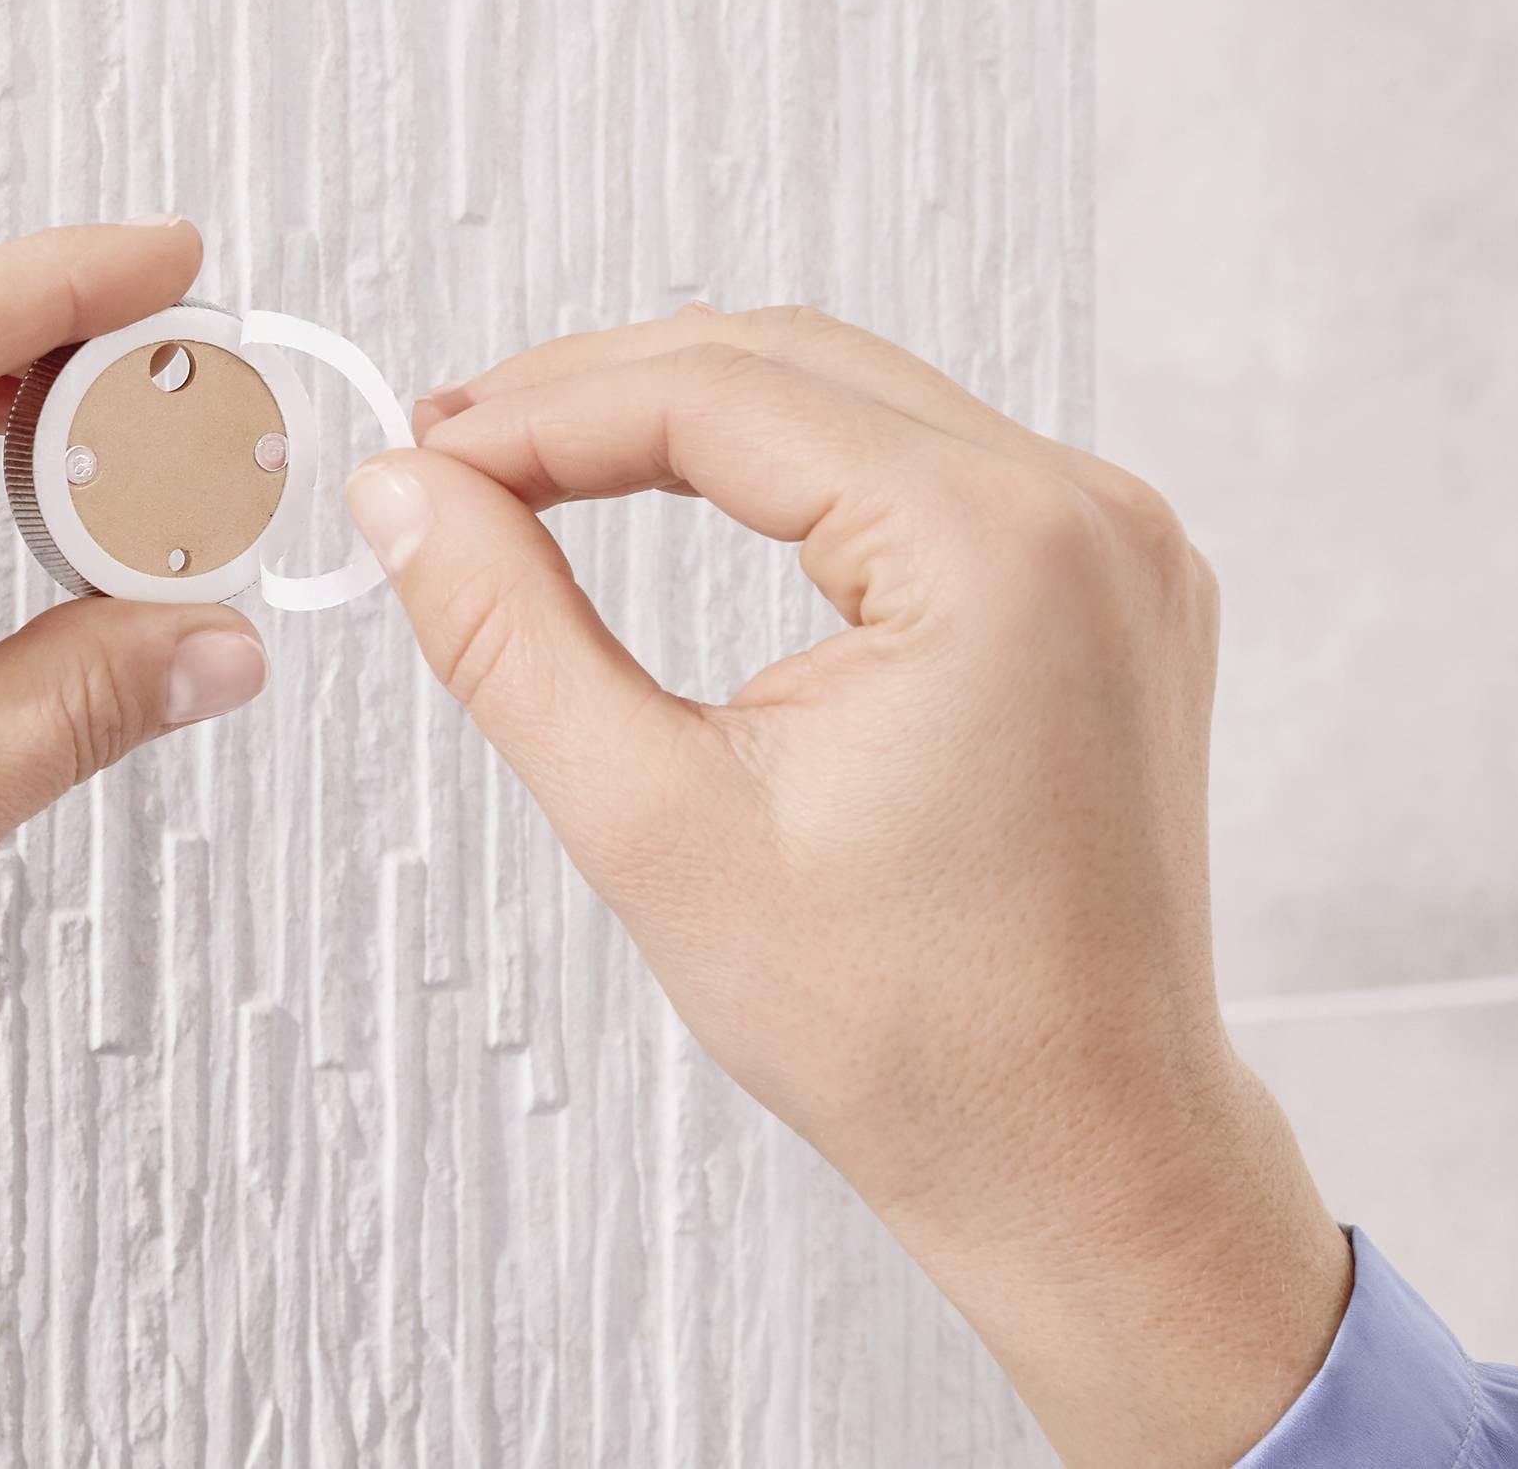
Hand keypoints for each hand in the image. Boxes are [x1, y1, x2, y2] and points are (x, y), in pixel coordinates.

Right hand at [347, 305, 1349, 1468]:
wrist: (1083, 1155)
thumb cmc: (906, 1035)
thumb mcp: (658, 827)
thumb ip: (510, 636)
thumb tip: (401, 496)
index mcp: (997, 549)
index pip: (721, 395)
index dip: (541, 414)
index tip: (418, 462)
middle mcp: (1085, 511)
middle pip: (791, 363)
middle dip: (602, 394)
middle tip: (448, 455)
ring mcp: (1116, 542)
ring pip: (856, 398)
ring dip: (691, 419)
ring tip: (533, 473)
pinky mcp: (1109, 585)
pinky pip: (923, 465)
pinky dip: (790, 470)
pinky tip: (688, 496)